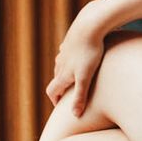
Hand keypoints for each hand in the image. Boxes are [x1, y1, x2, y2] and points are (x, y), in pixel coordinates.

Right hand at [45, 0, 106, 116]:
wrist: (89, 25)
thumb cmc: (90, 52)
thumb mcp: (86, 77)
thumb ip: (80, 96)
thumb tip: (75, 115)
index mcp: (62, 74)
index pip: (52, 91)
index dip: (55, 100)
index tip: (61, 105)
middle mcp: (60, 62)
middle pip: (56, 78)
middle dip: (61, 87)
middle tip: (69, 92)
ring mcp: (65, 50)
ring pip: (61, 64)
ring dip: (65, 71)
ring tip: (74, 76)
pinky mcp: (71, 39)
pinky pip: (68, 50)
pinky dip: (71, 56)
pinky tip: (77, 54)